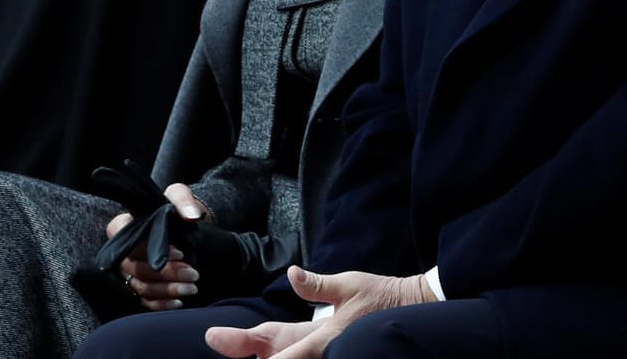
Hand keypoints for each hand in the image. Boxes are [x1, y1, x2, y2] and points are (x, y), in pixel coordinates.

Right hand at [105, 183, 208, 309]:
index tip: (180, 253)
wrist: (186, 227)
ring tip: (192, 288)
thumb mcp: (179, 196)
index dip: (149, 249)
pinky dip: (161, 304)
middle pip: (136, 268)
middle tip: (193, 274)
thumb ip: (183, 200)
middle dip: (167, 273)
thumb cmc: (176, 209)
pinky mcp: (138, 287)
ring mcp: (129, 272)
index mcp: (125, 226)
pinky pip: (144, 301)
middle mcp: (123, 252)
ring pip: (141, 286)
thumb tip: (192, 216)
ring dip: (167, 290)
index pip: (125, 241)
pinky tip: (179, 302)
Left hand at [202, 265, 433, 358]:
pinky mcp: (330, 351)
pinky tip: (265, 349)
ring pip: (286, 357)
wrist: (411, 308)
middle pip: (276, 357)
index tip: (220, 341)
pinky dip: (283, 352)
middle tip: (216, 337)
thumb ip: (318, 285)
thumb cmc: (382, 296)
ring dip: (265, 351)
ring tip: (237, 341)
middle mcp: (321, 352)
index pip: (282, 355)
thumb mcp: (351, 285)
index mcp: (323, 339)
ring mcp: (326, 353)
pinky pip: (299, 354)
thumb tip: (292, 275)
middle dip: (246, 347)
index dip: (248, 347)